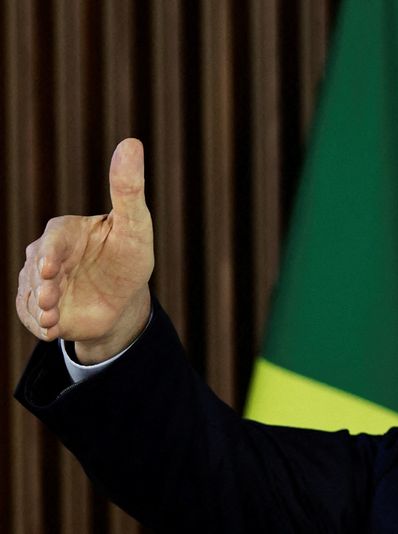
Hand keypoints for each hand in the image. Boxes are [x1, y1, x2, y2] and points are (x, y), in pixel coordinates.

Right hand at [16, 138, 154, 363]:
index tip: (51, 268)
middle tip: (51, 300)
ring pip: (31, 295)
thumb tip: (131, 142)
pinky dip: (41, 325)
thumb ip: (129, 188)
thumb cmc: (130, 257)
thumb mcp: (135, 225)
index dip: (51, 255)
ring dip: (40, 309)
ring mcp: (39, 284)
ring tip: (54, 320)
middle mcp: (46, 256)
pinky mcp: (38, 309)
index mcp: (65, 232)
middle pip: (36, 270)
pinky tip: (53, 330)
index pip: (53, 240)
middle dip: (41, 286)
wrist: (123, 302)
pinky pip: (32, 318)